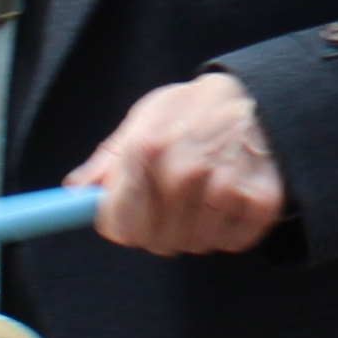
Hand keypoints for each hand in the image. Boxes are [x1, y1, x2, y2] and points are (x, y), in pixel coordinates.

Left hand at [69, 70, 284, 253]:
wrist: (259, 93)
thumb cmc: (193, 109)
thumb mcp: (145, 118)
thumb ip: (109, 158)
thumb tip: (76, 190)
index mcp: (147, 148)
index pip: (119, 224)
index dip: (123, 225)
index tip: (131, 217)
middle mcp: (184, 170)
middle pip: (157, 241)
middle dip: (160, 229)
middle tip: (174, 203)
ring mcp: (225, 187)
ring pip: (194, 244)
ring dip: (196, 230)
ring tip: (204, 197)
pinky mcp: (261, 200)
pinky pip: (232, 243)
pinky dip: (229, 231)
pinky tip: (230, 202)